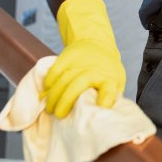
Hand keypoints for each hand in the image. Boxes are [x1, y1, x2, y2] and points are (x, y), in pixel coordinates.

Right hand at [42, 0, 124, 116]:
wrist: (98, 44)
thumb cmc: (107, 71)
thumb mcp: (116, 84)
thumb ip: (111, 98)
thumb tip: (103, 117)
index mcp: (110, 79)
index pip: (108, 90)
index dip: (104, 100)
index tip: (98, 109)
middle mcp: (95, 69)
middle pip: (78, 85)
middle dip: (66, 101)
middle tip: (58, 115)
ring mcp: (80, 62)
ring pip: (63, 79)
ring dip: (53, 96)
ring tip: (49, 109)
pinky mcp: (68, 56)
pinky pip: (55, 70)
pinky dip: (49, 82)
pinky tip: (46, 92)